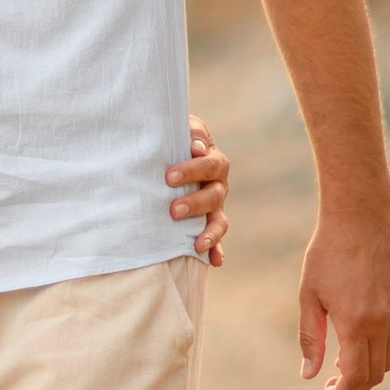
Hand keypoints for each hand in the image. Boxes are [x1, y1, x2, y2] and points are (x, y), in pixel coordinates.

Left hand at [166, 116, 229, 266]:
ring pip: (219, 219)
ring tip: (197, 244)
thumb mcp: (182, 128)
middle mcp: (218, 184)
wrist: (172, 151)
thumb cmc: (176, 139)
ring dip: (209, 232)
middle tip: (173, 210)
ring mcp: (215, 205)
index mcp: (213, 160)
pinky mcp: (209, 222)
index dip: (192, 170)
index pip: (208, 165)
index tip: (170, 177)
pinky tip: (215, 262)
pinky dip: (217, 250)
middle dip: (194, 203)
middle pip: (213, 195)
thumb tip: (196, 146)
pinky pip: (217, 238)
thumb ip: (191, 133)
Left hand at [298, 210, 389, 389]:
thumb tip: (308, 375)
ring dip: (371, 371)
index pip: (355, 376)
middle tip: (330, 383)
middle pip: (375, 374)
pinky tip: (365, 344)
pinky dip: (386, 353)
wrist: (359, 219)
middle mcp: (382, 322)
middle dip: (353, 387)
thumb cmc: (327, 255)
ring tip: (345, 363)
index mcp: (355, 324)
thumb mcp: (310, 297)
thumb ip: (311, 339)